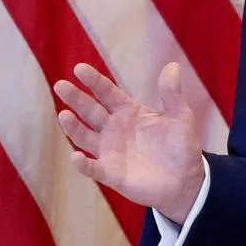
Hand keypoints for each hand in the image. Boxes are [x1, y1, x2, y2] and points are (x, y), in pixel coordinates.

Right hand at [53, 62, 204, 223]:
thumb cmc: (180, 145)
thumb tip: (172, 65)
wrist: (185, 179)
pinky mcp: (111, 173)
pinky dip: (83, 164)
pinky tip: (76, 157)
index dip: (94, 81)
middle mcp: (114, 129)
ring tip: (64, 114)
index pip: (108, 93)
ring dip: (73, 127)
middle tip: (60, 85)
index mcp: (129, 111)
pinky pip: (93, 168)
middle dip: (76, 98)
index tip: (79, 68)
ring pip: (85, 137)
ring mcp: (110, 151)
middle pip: (91, 111)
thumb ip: (172, 94)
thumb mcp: (180, 116)